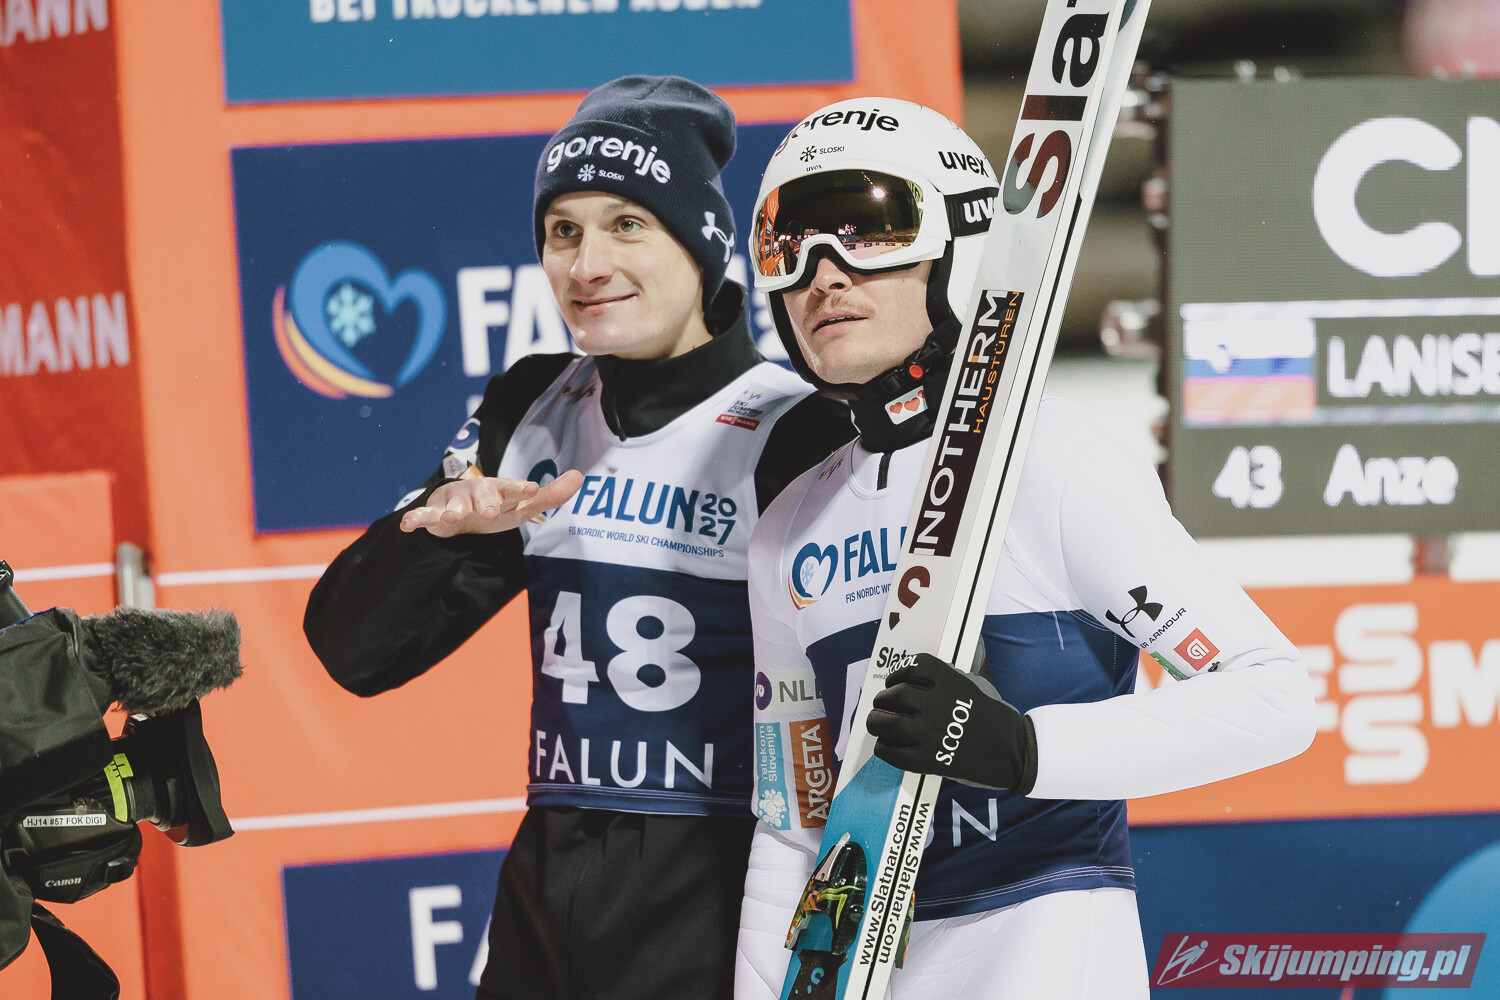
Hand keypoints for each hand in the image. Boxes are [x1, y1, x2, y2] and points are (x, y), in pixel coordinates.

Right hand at [400, 470, 582, 537]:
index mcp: (500, 491)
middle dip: (486, 502)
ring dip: (453, 510)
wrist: (460, 514)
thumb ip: (550, 496)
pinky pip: (424, 516)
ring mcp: (455, 503)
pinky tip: (408, 524)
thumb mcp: (523, 506)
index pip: (512, 489)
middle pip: (482, 496)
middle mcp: (477, 494)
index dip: (521, 489)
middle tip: (491, 512)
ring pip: (454, 506)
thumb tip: (579, 476)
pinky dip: (416, 519)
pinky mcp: (435, 515)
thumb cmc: (496, 507)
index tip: (532, 489)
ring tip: (455, 516)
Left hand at [866, 652, 1036, 793]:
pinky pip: (892, 752)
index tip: (895, 682)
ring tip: (878, 725)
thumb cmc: (992, 716)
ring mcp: (931, 733)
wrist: (1014, 751)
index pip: (911, 668)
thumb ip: (946, 677)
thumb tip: (914, 675)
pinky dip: (883, 748)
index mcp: (948, 682)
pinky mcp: (929, 760)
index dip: (896, 674)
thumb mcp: (973, 684)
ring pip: (886, 723)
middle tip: (882, 707)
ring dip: (876, 722)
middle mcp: (936, 704)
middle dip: (882, 701)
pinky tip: (886, 746)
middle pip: (892, 696)